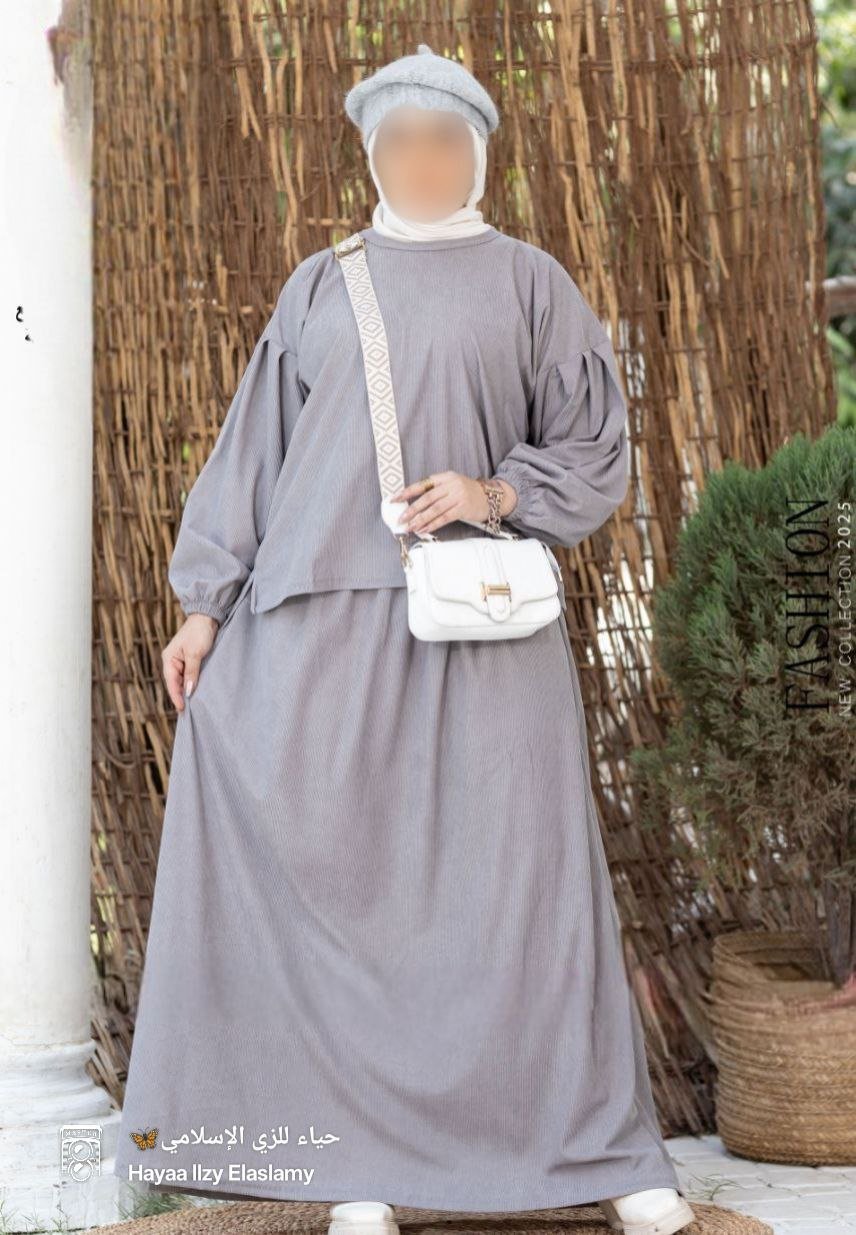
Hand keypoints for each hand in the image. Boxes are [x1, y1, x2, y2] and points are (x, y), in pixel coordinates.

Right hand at [161, 613, 218, 711]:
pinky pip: (188, 675)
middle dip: (180, 696)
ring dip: (186, 691)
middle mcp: (172, 661)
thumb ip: (192, 673)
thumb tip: (189, 692)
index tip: (183, 709)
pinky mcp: (189, 659)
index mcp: (169, 659)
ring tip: (191, 706)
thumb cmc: (199, 632)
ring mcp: (180, 660)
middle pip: (175, 683)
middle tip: (187, 713)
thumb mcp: (195, 654)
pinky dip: (191, 683)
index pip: (171, 683)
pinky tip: (195, 692)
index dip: (177, 697)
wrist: (208, 616)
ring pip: (182, 680)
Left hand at [389, 472, 517, 534]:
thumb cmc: (468, 493)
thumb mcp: (452, 485)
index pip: (422, 484)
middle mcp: (451, 485)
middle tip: (401, 519)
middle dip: (411, 510)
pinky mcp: (463, 508)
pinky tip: (424, 529)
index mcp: (445, 477)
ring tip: (410, 527)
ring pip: (434, 510)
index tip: (394, 499)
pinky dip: (432, 524)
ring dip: (420, 520)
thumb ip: (436, 492)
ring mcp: (458, 496)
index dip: (407, 492)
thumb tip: (414, 505)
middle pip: (426, 499)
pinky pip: (444, 518)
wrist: (492, 497)